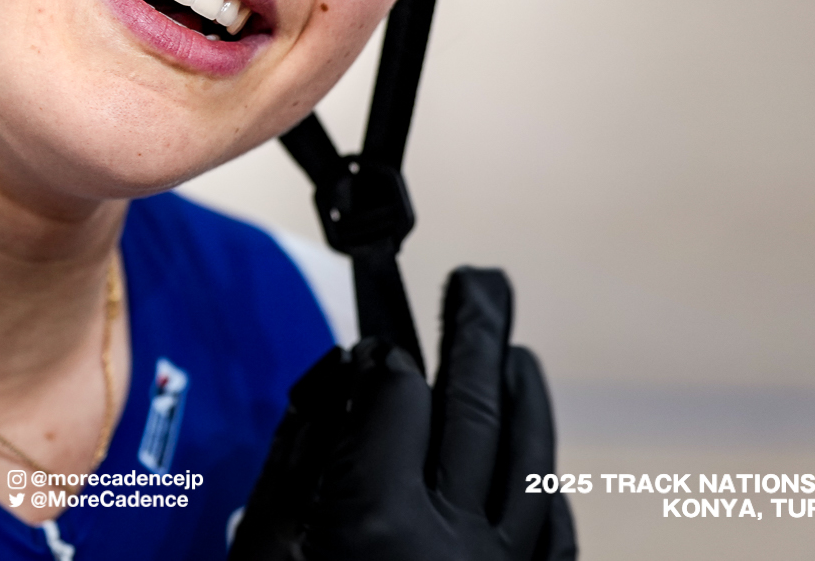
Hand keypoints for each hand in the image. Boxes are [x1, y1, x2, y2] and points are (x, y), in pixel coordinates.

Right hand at [228, 267, 576, 560]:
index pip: (398, 397)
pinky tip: (538, 462)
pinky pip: (552, 534)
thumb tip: (340, 392)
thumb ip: (300, 462)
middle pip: (475, 411)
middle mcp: (451, 544)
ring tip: (516, 350)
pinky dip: (546, 488)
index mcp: (378, 523)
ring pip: (529, 466)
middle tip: (481, 280)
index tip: (371, 349)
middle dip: (476, 333)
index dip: (381, 359)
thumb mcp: (262, 549)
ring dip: (523, 398)